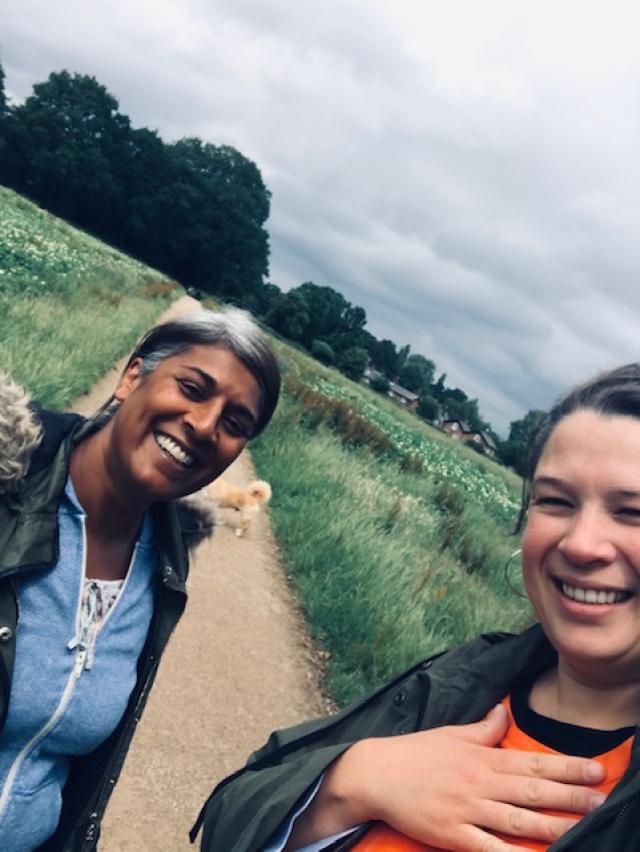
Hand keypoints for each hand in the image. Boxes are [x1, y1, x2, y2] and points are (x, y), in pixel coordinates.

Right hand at [287, 704, 605, 850]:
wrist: (376, 773)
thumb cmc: (416, 753)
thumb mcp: (452, 733)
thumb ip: (484, 727)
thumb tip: (505, 710)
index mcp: (482, 758)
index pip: (532, 762)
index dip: (565, 766)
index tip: (594, 769)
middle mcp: (479, 783)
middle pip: (532, 791)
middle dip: (570, 796)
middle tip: (602, 800)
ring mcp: (467, 811)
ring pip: (518, 821)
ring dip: (553, 825)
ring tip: (582, 827)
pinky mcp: (453, 836)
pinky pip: (488, 848)